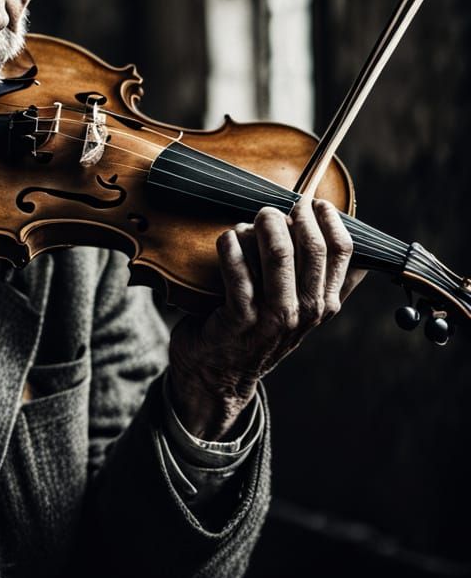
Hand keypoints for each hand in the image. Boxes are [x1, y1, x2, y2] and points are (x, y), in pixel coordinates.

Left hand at [167, 197, 365, 439]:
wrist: (218, 375)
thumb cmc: (256, 332)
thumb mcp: (298, 313)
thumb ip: (323, 285)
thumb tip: (361, 254)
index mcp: (323, 304)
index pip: (342, 253)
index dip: (330, 220)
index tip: (315, 202)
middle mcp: (304, 312)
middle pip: (312, 248)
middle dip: (295, 216)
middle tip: (276, 207)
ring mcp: (273, 317)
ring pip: (277, 255)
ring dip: (264, 226)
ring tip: (254, 217)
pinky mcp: (239, 319)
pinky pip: (237, 272)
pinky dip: (231, 247)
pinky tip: (227, 237)